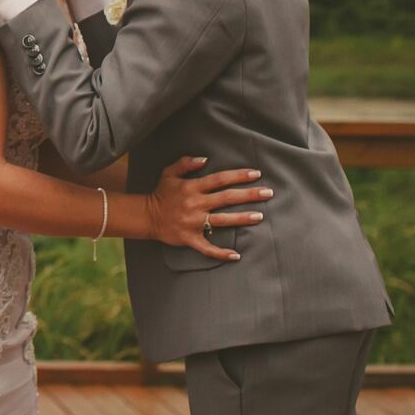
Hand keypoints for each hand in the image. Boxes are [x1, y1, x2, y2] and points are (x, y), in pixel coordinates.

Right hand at [144, 156, 271, 260]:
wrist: (146, 216)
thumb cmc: (161, 194)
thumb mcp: (169, 173)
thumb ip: (185, 163)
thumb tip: (205, 159)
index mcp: (192, 188)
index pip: (219, 179)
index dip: (238, 175)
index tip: (256, 174)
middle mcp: (195, 204)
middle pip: (226, 198)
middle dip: (248, 195)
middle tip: (268, 193)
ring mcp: (193, 222)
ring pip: (222, 220)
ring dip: (241, 218)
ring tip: (259, 217)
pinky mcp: (189, 238)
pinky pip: (207, 247)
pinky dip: (221, 252)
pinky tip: (236, 255)